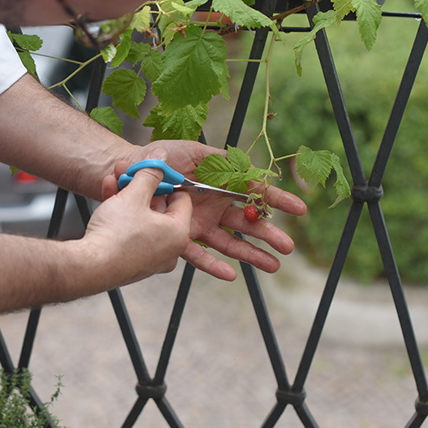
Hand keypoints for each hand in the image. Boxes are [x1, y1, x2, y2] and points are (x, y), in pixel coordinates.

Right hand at [81, 150, 193, 287]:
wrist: (89, 267)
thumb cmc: (115, 236)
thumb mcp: (134, 195)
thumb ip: (149, 174)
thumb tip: (161, 159)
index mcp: (179, 234)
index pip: (182, 200)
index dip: (166, 182)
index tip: (153, 173)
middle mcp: (169, 250)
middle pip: (159, 209)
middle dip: (141, 189)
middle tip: (128, 174)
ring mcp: (152, 259)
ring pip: (143, 220)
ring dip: (128, 199)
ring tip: (113, 182)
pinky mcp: (134, 264)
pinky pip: (133, 234)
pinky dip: (123, 218)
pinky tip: (108, 200)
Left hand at [102, 142, 307, 280]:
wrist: (128, 171)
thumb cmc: (160, 157)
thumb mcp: (192, 151)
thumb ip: (217, 158)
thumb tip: (245, 164)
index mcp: (220, 183)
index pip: (254, 192)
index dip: (277, 200)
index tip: (299, 210)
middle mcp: (213, 206)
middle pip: (247, 222)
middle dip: (269, 234)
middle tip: (289, 247)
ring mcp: (198, 223)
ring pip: (230, 242)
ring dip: (251, 255)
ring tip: (274, 267)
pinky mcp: (180, 238)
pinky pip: (198, 254)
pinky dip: (213, 265)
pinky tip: (232, 276)